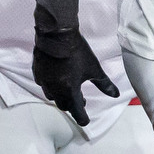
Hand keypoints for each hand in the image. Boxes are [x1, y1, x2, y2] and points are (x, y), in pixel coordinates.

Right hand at [33, 10, 119, 126]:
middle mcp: (55, 90)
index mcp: (70, 91)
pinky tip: (58, 79)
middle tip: (82, 99)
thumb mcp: (94, 69)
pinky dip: (52, 86)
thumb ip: (104, 84)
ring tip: (70, 89)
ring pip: (52, 97)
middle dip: (73, 106)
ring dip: (62, 97)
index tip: (86, 120)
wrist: (57, 34)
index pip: (77, 113)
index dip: (83, 118)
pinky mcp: (37, 73)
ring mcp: (44, 82)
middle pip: (64, 106)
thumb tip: (115, 95)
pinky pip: (44, 86)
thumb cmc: (77, 51)